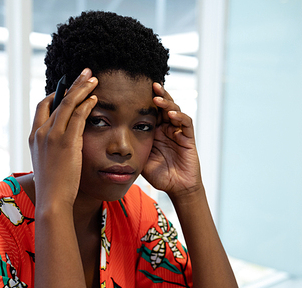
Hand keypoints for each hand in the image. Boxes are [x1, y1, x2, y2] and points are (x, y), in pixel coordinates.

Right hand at [29, 69, 97, 207]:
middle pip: (57, 100)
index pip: (43, 106)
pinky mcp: (66, 141)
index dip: (56, 95)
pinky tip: (95, 98)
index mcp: (34, 136)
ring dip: (82, 88)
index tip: (69, 89)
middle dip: (72, 84)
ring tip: (93, 79)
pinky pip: (78, 116)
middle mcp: (41, 132)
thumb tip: (64, 143)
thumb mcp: (48, 162)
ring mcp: (52, 136)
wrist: (52, 199)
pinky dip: (87, 104)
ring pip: (68, 104)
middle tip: (85, 72)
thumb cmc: (54, 185)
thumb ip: (53, 148)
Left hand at [142, 83, 201, 197]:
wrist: (176, 188)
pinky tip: (171, 114)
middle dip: (158, 95)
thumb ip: (131, 147)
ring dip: (167, 103)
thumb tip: (112, 139)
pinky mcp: (188, 138)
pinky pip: (185, 123)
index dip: (145, 100)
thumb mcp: (140, 158)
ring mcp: (178, 132)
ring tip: (157, 98)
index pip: (151, 110)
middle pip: (164, 106)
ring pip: (175, 110)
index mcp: (155, 131)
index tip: (135, 90)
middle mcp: (167, 128)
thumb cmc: (159, 174)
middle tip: (150, 85)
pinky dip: (179, 117)